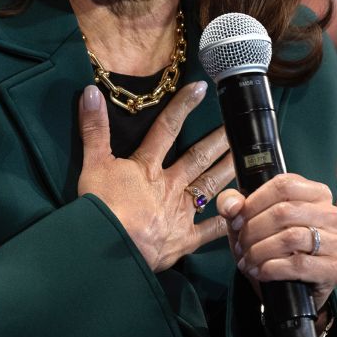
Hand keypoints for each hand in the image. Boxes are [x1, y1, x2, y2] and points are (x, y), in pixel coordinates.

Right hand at [77, 81, 234, 271]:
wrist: (111, 247)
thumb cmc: (101, 206)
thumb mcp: (92, 163)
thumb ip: (94, 129)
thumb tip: (90, 92)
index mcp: (147, 166)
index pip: (167, 128)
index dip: (183, 106)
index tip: (202, 89)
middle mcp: (170, 185)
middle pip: (198, 157)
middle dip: (219, 140)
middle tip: (239, 126)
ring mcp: (181, 213)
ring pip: (210, 186)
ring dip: (228, 170)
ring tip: (245, 157)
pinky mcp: (184, 239)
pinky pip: (211, 230)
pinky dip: (227, 221)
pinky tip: (242, 212)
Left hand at [215, 174, 336, 313]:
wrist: (289, 288)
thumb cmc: (270, 245)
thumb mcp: (248, 221)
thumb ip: (233, 204)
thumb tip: (232, 205)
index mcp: (316, 193)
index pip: (284, 185)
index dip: (254, 202)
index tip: (237, 221)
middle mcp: (332, 214)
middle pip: (284, 212)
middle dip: (253, 231)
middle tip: (240, 245)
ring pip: (290, 238)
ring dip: (260, 251)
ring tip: (247, 261)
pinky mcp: (336, 268)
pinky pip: (299, 264)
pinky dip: (272, 268)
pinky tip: (261, 272)